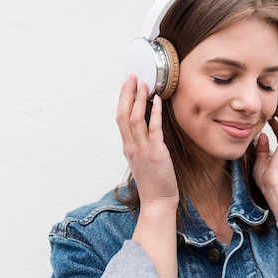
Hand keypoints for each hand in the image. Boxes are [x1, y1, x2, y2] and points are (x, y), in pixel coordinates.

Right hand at [116, 74, 178, 210]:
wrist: (157, 202)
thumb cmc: (153, 182)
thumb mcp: (142, 160)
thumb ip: (141, 144)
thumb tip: (146, 128)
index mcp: (128, 147)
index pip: (120, 118)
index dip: (122, 99)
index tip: (125, 84)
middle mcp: (131, 146)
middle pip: (123, 114)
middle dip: (127, 93)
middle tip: (132, 75)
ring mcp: (142, 150)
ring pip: (135, 119)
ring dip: (139, 99)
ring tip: (144, 83)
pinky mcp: (156, 153)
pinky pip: (153, 129)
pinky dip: (154, 113)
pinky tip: (157, 101)